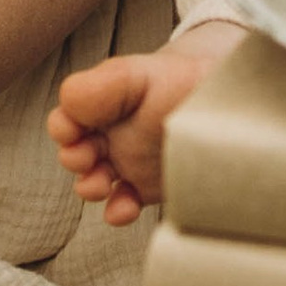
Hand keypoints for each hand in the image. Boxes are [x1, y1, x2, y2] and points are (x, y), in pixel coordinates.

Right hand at [48, 27, 244, 226]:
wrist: (221, 100)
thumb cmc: (179, 82)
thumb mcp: (142, 73)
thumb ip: (106, 83)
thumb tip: (70, 103)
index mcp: (102, 105)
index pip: (69, 116)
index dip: (64, 126)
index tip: (72, 130)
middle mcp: (110, 136)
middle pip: (76, 152)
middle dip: (74, 158)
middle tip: (85, 158)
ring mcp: (126, 164)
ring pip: (94, 182)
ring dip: (90, 187)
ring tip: (99, 185)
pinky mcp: (145, 189)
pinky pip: (124, 205)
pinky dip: (118, 211)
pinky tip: (123, 209)